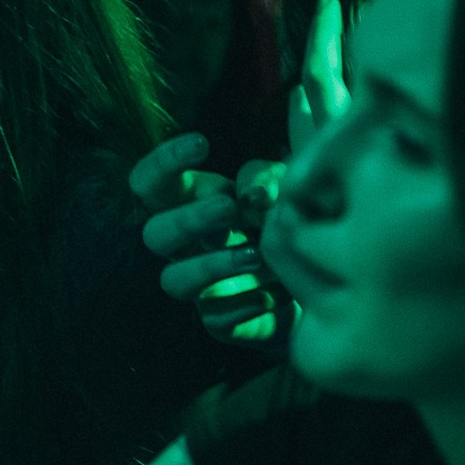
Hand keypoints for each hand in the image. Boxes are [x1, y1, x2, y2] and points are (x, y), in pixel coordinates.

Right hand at [130, 134, 287, 343]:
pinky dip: (249, 301)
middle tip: (229, 208)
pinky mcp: (219, 322)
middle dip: (188, 220)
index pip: (148, 182)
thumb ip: (265, 180)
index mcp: (187, 203)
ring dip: (213, 266)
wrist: (316, 274)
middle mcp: (183, 246)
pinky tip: (278, 291)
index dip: (164, 162)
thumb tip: (253, 197)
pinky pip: (217, 318)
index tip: (202, 143)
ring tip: (257, 256)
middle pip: (154, 234)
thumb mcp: (281, 186)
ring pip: (174, 281)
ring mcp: (197, 287)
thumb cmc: (285, 216)